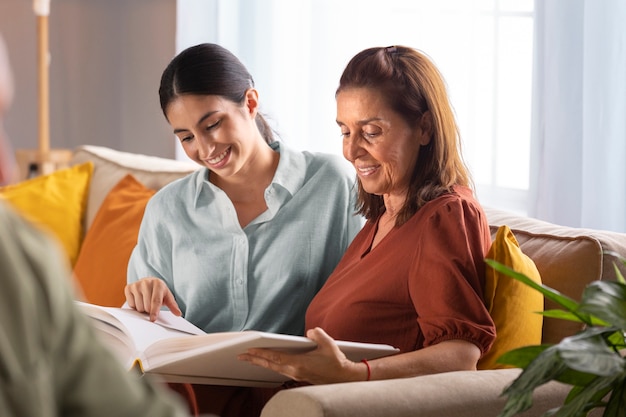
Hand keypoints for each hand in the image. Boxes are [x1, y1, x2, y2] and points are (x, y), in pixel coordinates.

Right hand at [124, 277, 181, 321]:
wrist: (149, 283)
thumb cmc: (159, 292)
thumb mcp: (167, 297)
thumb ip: (173, 306)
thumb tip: (178, 314)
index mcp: (158, 283)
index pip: (156, 300)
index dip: (154, 311)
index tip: (153, 319)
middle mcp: (146, 282)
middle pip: (146, 306)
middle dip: (149, 310)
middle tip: (152, 306)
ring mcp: (136, 284)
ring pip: (138, 307)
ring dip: (142, 308)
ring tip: (145, 302)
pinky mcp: (128, 287)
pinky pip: (131, 304)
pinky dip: (135, 305)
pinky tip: (139, 299)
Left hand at [238, 327, 367, 384]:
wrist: (343, 377)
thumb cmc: (336, 361)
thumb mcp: (328, 343)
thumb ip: (317, 334)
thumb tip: (309, 332)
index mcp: (299, 364)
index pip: (275, 357)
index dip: (261, 353)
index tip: (249, 349)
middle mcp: (294, 371)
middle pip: (270, 365)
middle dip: (254, 359)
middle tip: (240, 355)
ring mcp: (296, 375)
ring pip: (273, 368)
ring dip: (261, 363)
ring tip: (249, 358)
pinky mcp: (298, 376)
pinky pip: (279, 370)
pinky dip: (270, 365)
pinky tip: (266, 362)